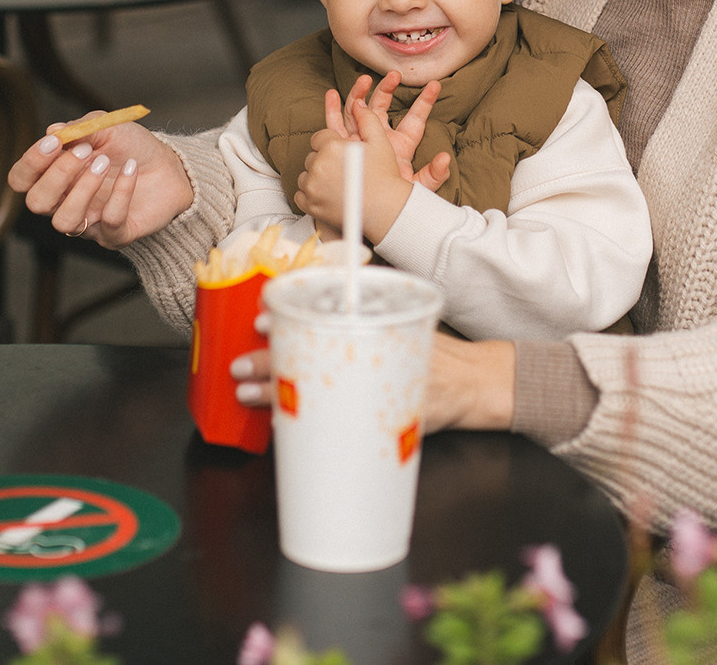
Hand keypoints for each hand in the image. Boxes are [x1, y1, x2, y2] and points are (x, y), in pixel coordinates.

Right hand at [6, 112, 192, 248]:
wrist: (171, 166)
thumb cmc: (131, 147)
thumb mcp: (107, 128)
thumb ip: (80, 128)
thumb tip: (53, 131)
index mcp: (55, 176)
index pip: (21, 179)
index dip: (31, 163)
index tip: (54, 142)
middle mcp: (65, 203)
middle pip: (37, 202)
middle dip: (58, 174)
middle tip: (87, 151)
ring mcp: (89, 223)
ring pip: (64, 221)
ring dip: (82, 189)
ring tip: (104, 162)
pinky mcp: (116, 235)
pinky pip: (109, 223)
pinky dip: (121, 193)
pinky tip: (131, 169)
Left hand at [230, 328, 515, 432]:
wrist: (475, 386)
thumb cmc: (439, 352)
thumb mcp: (406, 320)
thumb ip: (369, 310)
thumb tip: (321, 294)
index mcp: (378, 327)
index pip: (323, 318)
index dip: (289, 319)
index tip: (261, 319)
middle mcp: (372, 357)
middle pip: (309, 356)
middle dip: (270, 361)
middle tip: (241, 365)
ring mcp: (373, 391)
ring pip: (312, 391)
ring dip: (274, 393)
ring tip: (247, 394)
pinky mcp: (376, 420)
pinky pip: (330, 421)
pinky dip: (303, 419)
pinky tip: (281, 422)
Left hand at [296, 98, 426, 241]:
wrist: (386, 211)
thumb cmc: (384, 176)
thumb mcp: (380, 142)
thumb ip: (367, 119)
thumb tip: (358, 103)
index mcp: (332, 147)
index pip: (320, 137)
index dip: (331, 143)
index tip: (342, 153)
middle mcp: (318, 165)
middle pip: (312, 156)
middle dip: (324, 159)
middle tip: (343, 169)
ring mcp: (312, 186)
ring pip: (306, 174)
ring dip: (317, 176)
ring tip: (337, 182)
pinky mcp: (310, 205)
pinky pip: (301, 194)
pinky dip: (311, 194)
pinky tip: (328, 194)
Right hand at [327, 73, 451, 192]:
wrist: (370, 215)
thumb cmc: (394, 202)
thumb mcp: (416, 188)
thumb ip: (433, 175)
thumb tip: (446, 159)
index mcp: (402, 145)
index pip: (415, 119)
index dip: (425, 102)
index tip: (435, 85)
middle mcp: (381, 138)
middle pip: (383, 107)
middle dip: (386, 89)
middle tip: (393, 75)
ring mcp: (361, 140)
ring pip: (359, 110)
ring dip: (359, 93)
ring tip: (363, 80)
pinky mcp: (344, 148)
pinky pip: (335, 126)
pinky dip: (332, 110)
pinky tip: (331, 95)